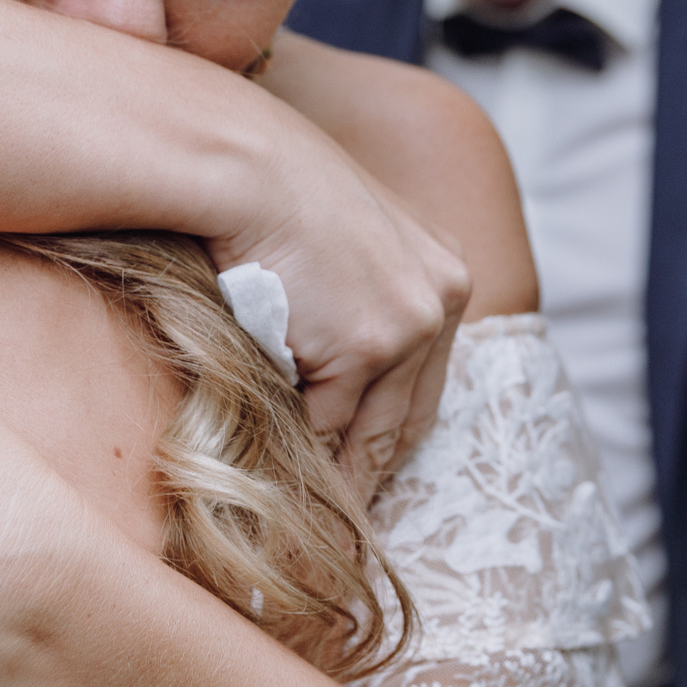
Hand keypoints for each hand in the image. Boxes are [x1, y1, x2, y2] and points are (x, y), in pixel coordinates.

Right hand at [218, 136, 468, 497]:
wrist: (241, 162)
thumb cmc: (270, 192)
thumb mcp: (341, 242)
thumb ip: (355, 299)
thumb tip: (329, 368)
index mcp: (446, 273)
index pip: (426, 382)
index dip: (390, 433)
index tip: (362, 474)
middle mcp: (444, 299)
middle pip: (410, 418)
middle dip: (372, 472)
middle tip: (341, 524)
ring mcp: (410, 325)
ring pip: (369, 431)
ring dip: (337, 478)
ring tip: (309, 524)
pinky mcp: (366, 346)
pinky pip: (327, 423)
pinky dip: (299, 453)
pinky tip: (275, 479)